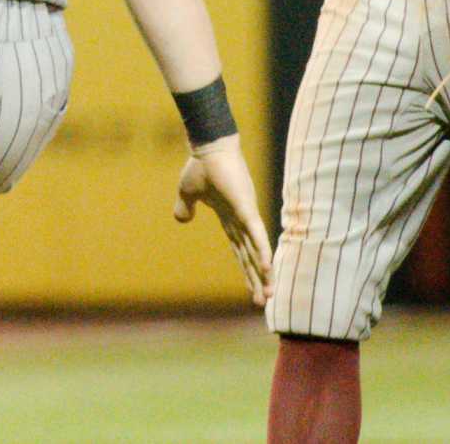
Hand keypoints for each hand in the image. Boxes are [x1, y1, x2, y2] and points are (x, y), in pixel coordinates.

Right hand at [174, 135, 274, 307]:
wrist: (208, 147)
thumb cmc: (201, 165)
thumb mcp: (187, 192)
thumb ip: (185, 207)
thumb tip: (182, 220)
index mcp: (230, 219)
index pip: (240, 250)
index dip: (246, 270)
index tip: (253, 289)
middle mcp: (242, 221)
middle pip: (250, 256)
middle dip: (256, 279)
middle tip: (264, 303)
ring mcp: (246, 215)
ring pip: (256, 251)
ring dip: (262, 274)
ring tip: (268, 295)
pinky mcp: (247, 209)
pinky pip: (256, 236)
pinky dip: (262, 253)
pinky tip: (266, 269)